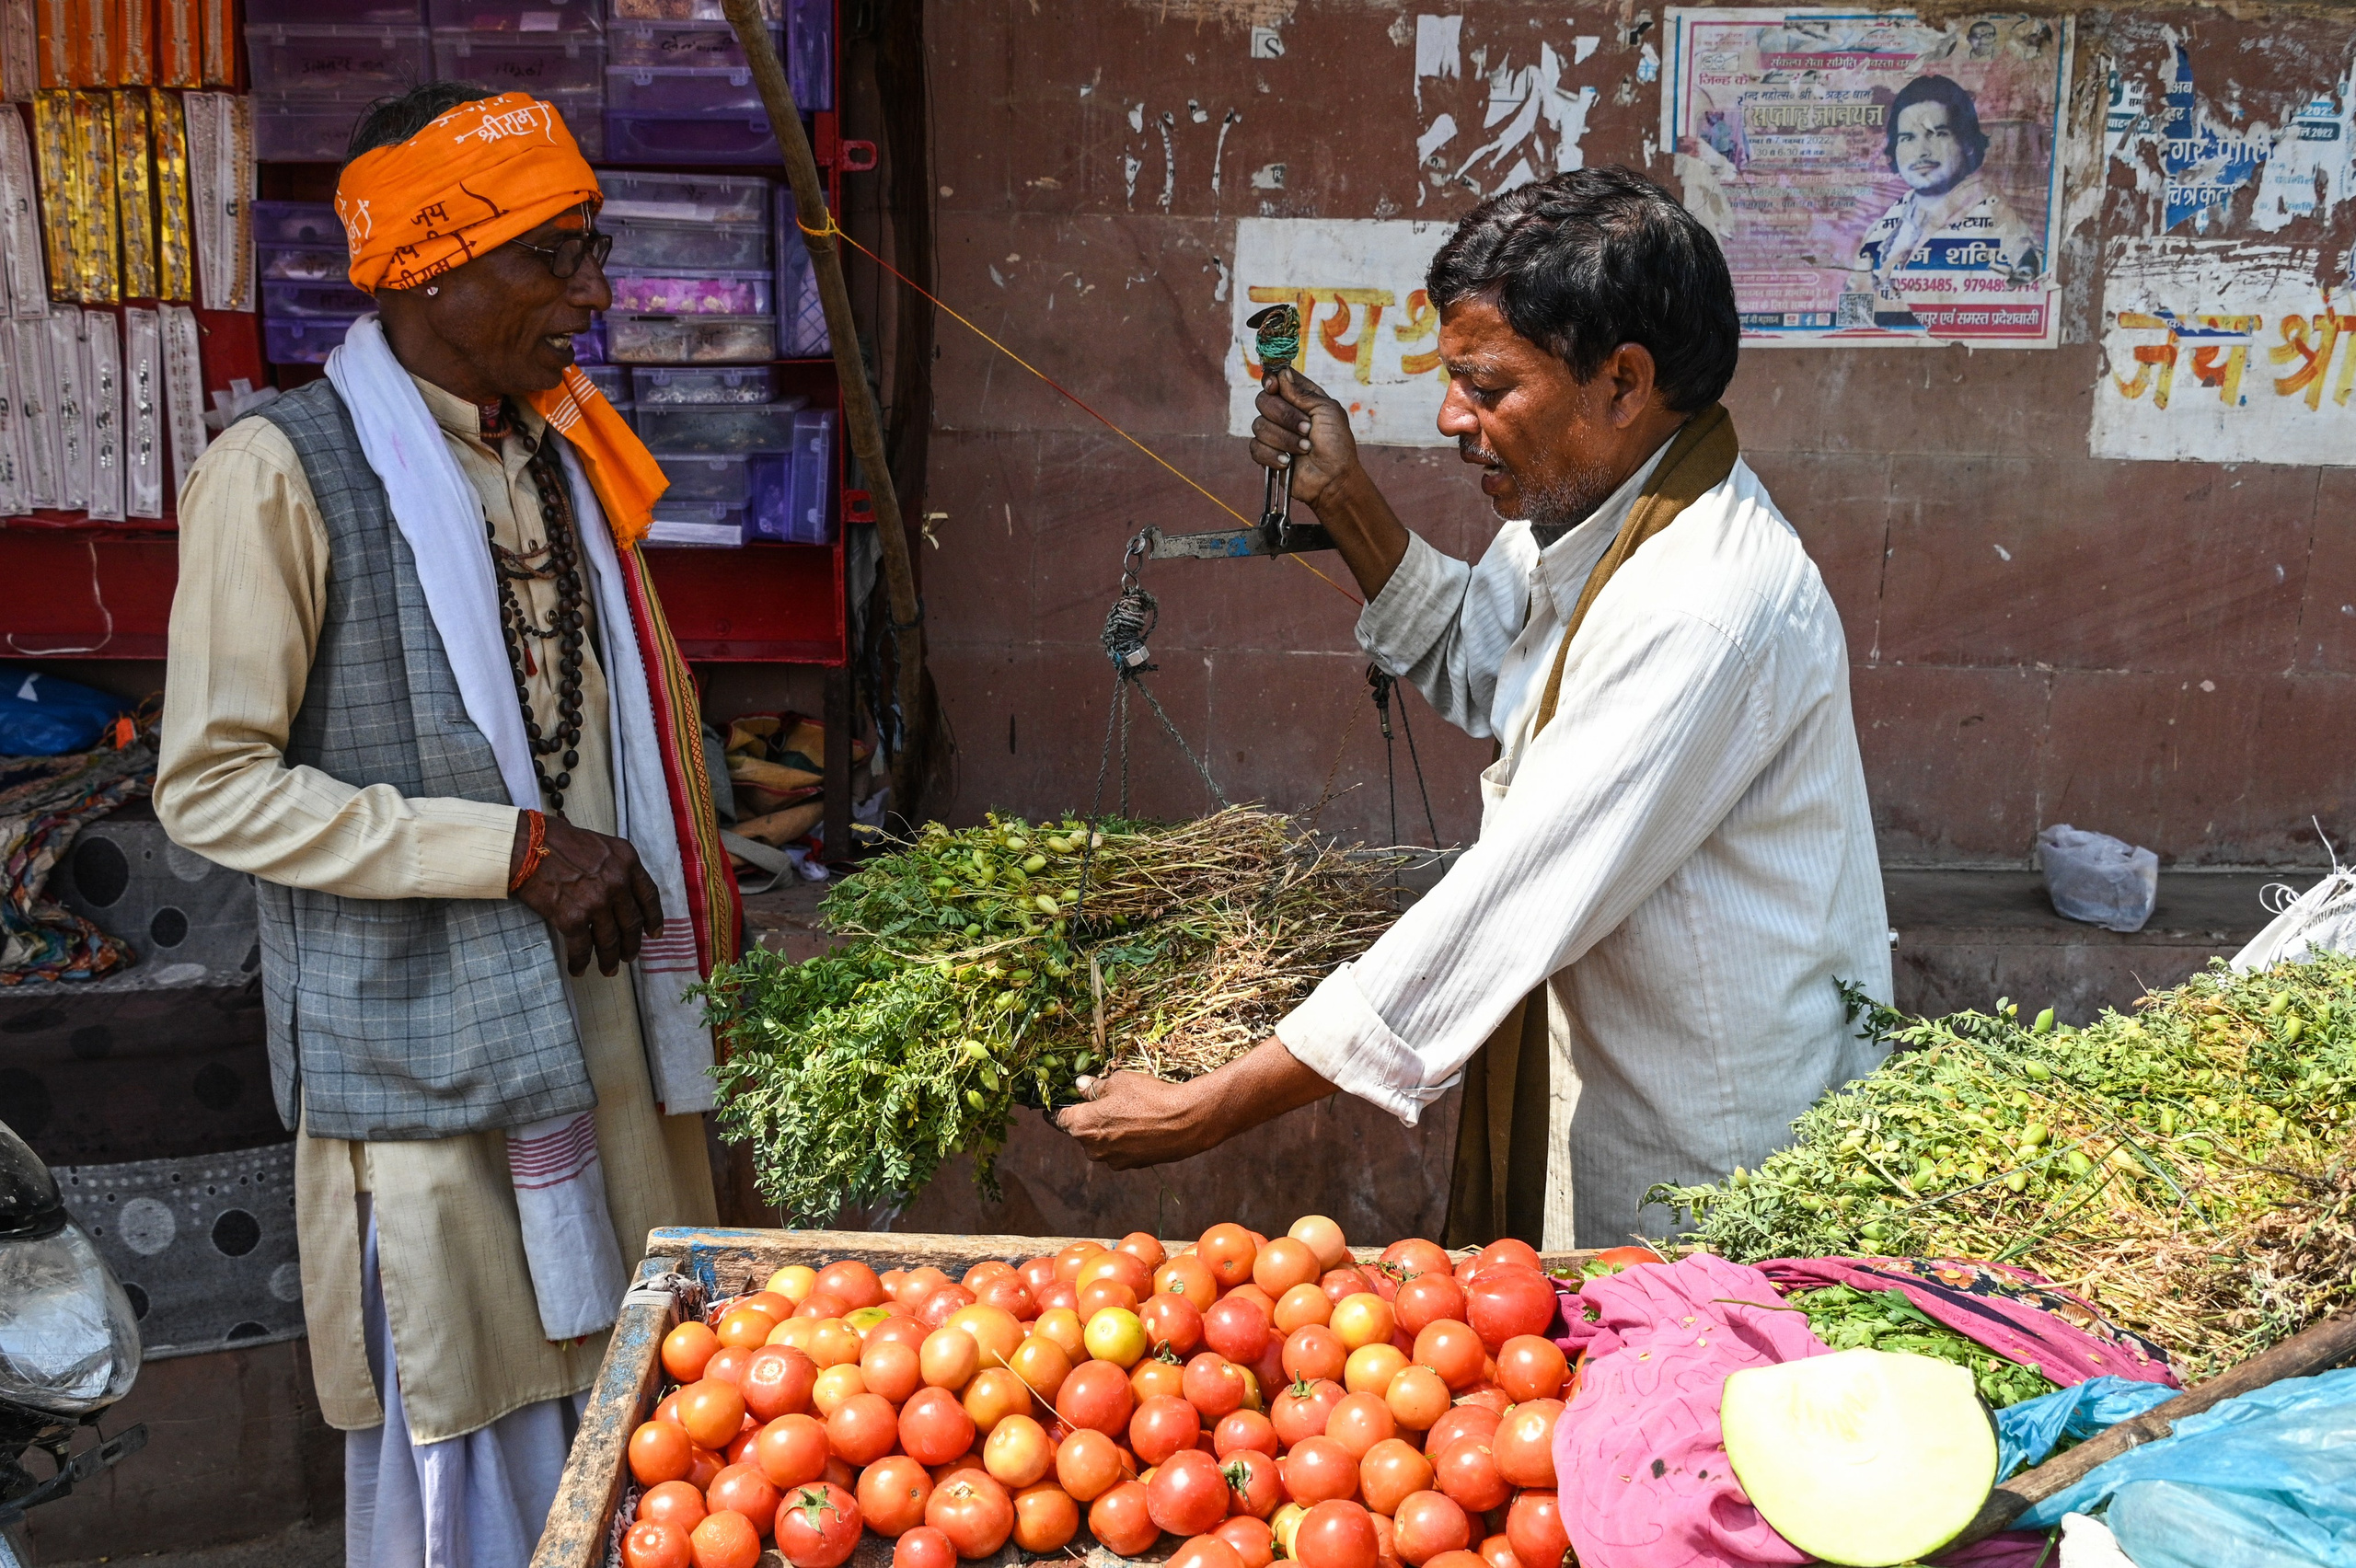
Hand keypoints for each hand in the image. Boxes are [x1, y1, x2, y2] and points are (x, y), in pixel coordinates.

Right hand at [511, 811, 664, 976]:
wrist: (525, 845)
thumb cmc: (556, 840)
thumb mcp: (599, 844)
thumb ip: (615, 866)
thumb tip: (621, 892)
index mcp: (627, 861)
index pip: (648, 895)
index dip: (653, 918)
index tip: (654, 933)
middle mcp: (617, 882)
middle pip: (631, 923)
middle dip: (631, 944)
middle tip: (629, 956)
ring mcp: (597, 902)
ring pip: (610, 940)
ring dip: (610, 959)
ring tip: (609, 969)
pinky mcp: (573, 918)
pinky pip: (581, 948)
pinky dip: (580, 962)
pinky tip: (578, 969)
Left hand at [1055, 1071, 1231, 1169]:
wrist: (1187, 1122)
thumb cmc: (1148, 1097)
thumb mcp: (1118, 1082)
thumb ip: (1095, 1087)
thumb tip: (1080, 1086)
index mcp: (1082, 1126)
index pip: (1057, 1119)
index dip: (1053, 1110)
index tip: (1048, 1107)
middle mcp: (1093, 1149)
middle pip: (1080, 1131)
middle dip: (1088, 1117)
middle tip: (1104, 1101)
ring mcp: (1113, 1161)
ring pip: (1101, 1142)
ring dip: (1107, 1129)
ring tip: (1129, 1111)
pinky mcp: (1132, 1166)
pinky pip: (1120, 1149)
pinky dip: (1124, 1139)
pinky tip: (1142, 1124)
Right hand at [1250, 367, 1362, 509]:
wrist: (1333, 478)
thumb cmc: (1336, 444)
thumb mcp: (1326, 410)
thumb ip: (1302, 393)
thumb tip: (1281, 374)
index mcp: (1299, 398)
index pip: (1275, 380)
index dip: (1271, 381)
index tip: (1275, 387)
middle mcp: (1283, 413)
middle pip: (1263, 401)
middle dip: (1285, 416)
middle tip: (1307, 429)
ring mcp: (1273, 434)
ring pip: (1259, 426)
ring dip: (1285, 439)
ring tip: (1305, 449)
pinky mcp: (1266, 454)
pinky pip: (1256, 447)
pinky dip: (1273, 454)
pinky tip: (1288, 462)